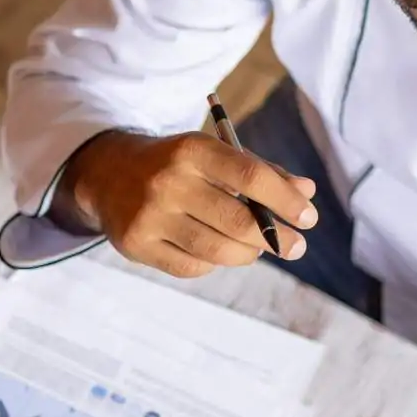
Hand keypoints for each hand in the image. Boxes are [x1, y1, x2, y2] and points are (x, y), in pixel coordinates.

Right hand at [55, 129, 318, 278]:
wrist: (107, 173)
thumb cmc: (177, 164)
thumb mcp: (214, 154)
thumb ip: (261, 171)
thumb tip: (306, 193)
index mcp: (192, 150)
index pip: (249, 176)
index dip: (285, 199)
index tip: (309, 217)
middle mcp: (168, 182)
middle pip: (237, 220)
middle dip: (276, 238)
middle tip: (296, 247)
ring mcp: (149, 216)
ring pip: (217, 250)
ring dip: (248, 253)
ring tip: (257, 249)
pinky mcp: (136, 244)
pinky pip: (192, 267)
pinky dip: (214, 263)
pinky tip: (217, 252)